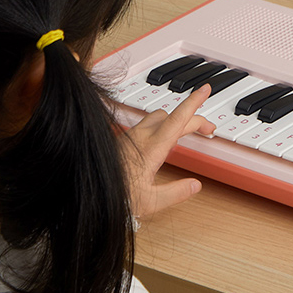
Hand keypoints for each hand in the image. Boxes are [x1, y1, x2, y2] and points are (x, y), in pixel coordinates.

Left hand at [122, 83, 215, 220]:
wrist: (84, 193)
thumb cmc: (113, 197)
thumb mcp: (150, 202)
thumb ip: (175, 192)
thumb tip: (194, 185)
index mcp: (152, 147)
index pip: (178, 118)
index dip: (194, 102)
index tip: (204, 90)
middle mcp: (140, 137)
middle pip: (172, 116)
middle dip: (193, 118)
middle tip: (207, 129)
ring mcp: (130, 137)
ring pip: (158, 117)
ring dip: (175, 120)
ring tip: (185, 132)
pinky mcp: (122, 141)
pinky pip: (146, 125)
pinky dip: (160, 127)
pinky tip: (161, 141)